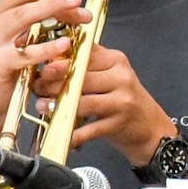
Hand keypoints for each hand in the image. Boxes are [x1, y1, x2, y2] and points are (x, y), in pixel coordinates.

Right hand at [0, 0, 88, 137]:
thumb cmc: (11, 76)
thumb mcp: (20, 45)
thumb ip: (34, 26)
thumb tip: (65, 3)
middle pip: (24, 6)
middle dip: (54, 0)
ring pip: (24, 22)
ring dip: (54, 14)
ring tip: (79, 13)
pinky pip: (27, 52)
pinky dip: (49, 47)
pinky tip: (67, 42)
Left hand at [32, 42, 173, 161]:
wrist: (149, 125)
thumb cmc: (121, 98)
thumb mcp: (108, 74)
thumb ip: (84, 65)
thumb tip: (48, 61)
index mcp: (116, 60)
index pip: (83, 54)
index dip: (58, 61)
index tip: (41, 67)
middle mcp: (121, 78)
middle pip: (80, 78)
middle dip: (52, 84)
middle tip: (38, 88)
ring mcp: (122, 101)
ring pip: (82, 102)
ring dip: (57, 106)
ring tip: (43, 107)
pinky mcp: (119, 123)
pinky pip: (88, 129)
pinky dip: (71, 133)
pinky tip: (58, 133)